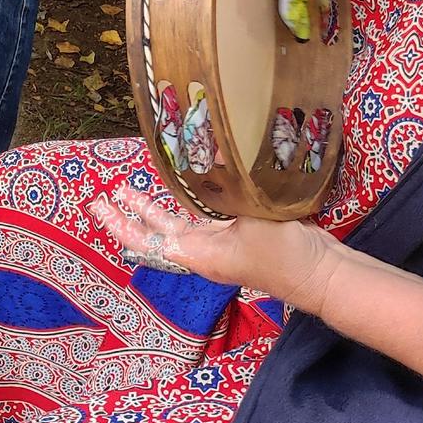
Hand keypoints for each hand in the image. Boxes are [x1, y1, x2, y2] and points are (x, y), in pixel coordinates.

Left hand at [91, 185, 344, 317]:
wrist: (321, 273)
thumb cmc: (283, 253)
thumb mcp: (251, 214)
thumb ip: (227, 184)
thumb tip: (209, 149)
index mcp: (199, 254)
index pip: (148, 242)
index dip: (122, 225)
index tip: (100, 208)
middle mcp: (204, 251)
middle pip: (156, 233)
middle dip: (130, 213)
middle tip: (105, 194)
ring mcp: (221, 245)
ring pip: (177, 225)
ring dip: (153, 208)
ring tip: (130, 188)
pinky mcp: (239, 236)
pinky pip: (201, 218)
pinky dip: (185, 201)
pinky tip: (183, 182)